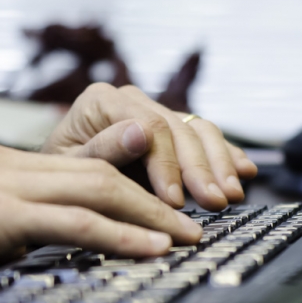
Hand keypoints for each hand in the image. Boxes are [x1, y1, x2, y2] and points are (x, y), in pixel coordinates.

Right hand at [0, 142, 201, 293]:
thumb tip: (21, 242)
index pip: (75, 168)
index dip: (125, 184)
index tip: (157, 205)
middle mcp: (5, 166)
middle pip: (98, 172)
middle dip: (153, 196)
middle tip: (191, 221)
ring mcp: (0, 186)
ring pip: (95, 189)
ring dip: (149, 214)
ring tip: (188, 235)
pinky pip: (69, 221)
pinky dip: (117, 232)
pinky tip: (148, 247)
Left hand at [41, 83, 257, 210]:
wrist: (57, 176)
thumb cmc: (59, 173)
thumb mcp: (70, 167)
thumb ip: (102, 150)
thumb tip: (140, 133)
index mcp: (102, 100)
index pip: (149, 127)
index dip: (167, 165)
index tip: (173, 200)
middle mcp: (131, 100)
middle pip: (178, 129)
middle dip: (199, 169)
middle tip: (214, 202)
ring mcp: (152, 113)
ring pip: (197, 130)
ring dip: (219, 164)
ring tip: (231, 195)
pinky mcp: (169, 130)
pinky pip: (204, 136)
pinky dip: (226, 155)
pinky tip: (244, 172)